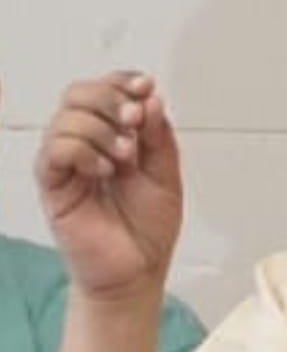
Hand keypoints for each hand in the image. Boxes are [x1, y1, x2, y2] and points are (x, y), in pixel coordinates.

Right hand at [35, 71, 182, 297]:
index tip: (146, 86)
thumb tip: (151, 99)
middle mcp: (86, 143)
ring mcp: (67, 164)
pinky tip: (105, 169)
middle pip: (79, 94)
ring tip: (126, 157)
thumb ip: (159, 137)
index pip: (106, 90)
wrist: (138, 271)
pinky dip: (82, 150)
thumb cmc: (149, 228)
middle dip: (110, 98)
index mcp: (114, 136)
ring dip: (101, 129)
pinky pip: (55, 152)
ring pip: (67, 118)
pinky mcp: (54, 186)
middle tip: (134, 120)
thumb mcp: (167, 175)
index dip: (123, 81)